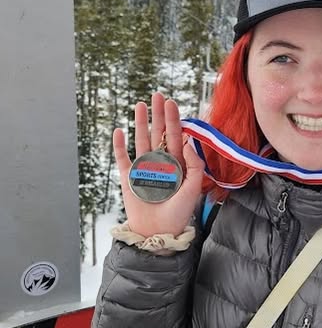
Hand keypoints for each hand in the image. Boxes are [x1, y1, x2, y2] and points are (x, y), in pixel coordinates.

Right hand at [113, 92, 204, 237]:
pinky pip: (123, 158)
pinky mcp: (129, 177)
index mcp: (177, 164)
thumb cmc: (178, 212)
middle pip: (158, 133)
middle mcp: (161, 162)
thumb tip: (189, 141)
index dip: (174, 120)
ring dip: (140, 123)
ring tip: (141, 104)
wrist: (158, 232)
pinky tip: (120, 130)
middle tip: (158, 95)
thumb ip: (194, 165)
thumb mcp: (193, 188)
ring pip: (142, 140)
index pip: (176, 137)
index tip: (172, 103)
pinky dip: (120, 145)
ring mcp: (144, 168)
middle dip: (158, 115)